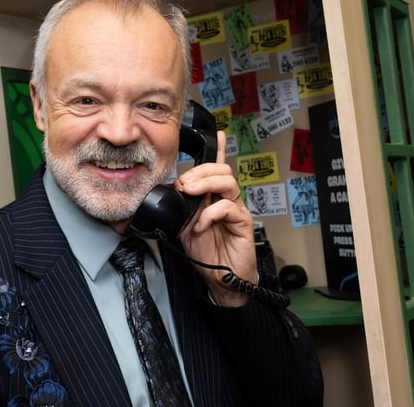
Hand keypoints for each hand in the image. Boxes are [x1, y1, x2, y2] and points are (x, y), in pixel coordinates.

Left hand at [175, 131, 256, 306]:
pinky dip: (209, 214)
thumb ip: (180, 208)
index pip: (217, 168)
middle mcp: (226, 199)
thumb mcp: (184, 227)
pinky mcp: (243, 223)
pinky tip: (200, 226)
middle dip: (200, 171)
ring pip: (228, 182)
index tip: (217, 134)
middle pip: (221, 170)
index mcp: (213, 197)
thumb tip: (170, 190)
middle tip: (184, 184)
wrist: (221, 278)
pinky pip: (228, 208)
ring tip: (191, 194)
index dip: (218, 150)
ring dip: (205, 184)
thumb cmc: (206, 252)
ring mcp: (236, 210)